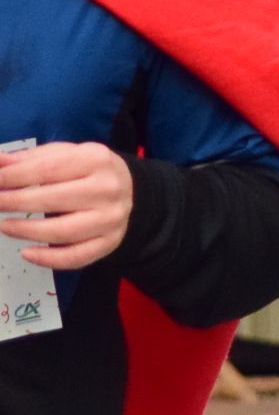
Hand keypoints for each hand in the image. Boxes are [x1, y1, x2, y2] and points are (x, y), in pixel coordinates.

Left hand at [0, 142, 134, 269]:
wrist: (130, 190)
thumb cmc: (88, 170)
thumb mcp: (64, 154)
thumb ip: (29, 159)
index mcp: (96, 159)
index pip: (46, 169)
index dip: (12, 177)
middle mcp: (107, 189)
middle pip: (52, 200)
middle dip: (14, 203)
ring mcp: (111, 218)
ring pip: (62, 232)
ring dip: (26, 231)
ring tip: (4, 226)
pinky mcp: (110, 242)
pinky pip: (76, 257)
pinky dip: (48, 259)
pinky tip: (27, 253)